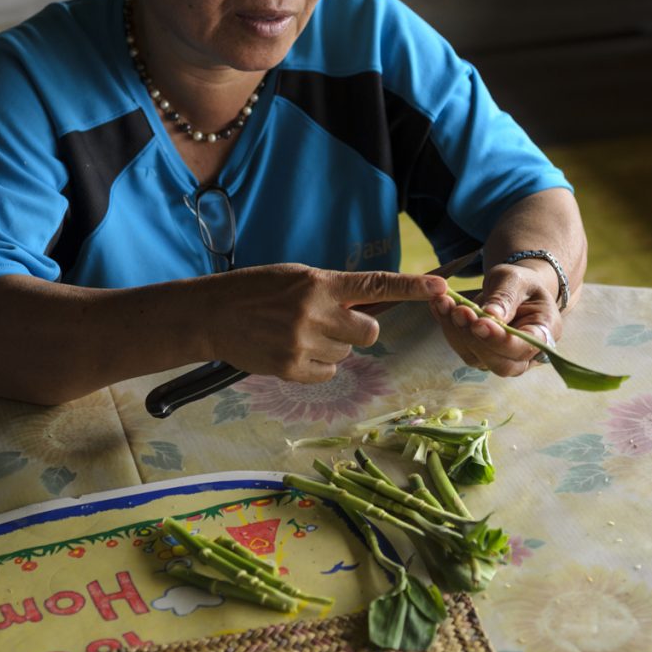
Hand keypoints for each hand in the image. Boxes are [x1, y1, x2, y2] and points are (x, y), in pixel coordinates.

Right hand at [201, 263, 445, 383]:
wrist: (211, 314)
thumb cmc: (255, 290)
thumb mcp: (295, 278)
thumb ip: (331, 291)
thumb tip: (368, 306)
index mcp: (319, 284)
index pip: (375, 285)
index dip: (411, 286)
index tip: (440, 286)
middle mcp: (315, 312)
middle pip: (369, 333)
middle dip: (356, 330)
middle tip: (330, 323)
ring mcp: (303, 343)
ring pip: (346, 354)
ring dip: (331, 347)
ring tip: (298, 334)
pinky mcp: (291, 369)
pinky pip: (327, 373)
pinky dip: (315, 366)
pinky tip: (291, 351)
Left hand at [428, 263, 561, 376]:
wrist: (513, 289)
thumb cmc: (520, 283)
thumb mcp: (515, 280)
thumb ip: (505, 297)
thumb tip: (491, 315)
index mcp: (545, 333)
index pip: (524, 347)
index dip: (501, 340)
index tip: (480, 323)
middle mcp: (526, 354)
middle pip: (501, 364)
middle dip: (475, 339)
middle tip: (459, 312)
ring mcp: (502, 358)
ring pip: (477, 358)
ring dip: (456, 332)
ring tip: (444, 303)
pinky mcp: (480, 354)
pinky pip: (462, 347)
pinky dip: (448, 327)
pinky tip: (439, 305)